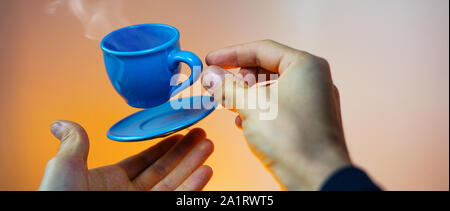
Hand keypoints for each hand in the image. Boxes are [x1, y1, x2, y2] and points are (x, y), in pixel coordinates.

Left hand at [39, 120, 212, 190]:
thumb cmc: (59, 199)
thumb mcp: (66, 167)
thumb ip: (75, 143)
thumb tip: (59, 122)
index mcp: (111, 181)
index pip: (145, 161)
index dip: (164, 147)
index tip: (180, 134)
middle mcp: (129, 195)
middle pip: (164, 170)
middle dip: (184, 152)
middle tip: (201, 135)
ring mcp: (142, 206)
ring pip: (175, 183)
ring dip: (193, 164)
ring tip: (208, 146)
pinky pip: (176, 200)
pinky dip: (193, 187)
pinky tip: (205, 171)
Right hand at [202, 40, 350, 189]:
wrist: (317, 179)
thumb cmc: (292, 139)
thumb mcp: (251, 106)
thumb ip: (228, 87)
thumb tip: (210, 75)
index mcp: (305, 65)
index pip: (262, 49)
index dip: (231, 54)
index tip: (211, 61)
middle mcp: (313, 79)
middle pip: (267, 68)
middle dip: (240, 78)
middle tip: (220, 87)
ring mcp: (314, 101)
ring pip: (272, 89)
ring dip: (247, 96)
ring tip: (232, 107)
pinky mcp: (310, 120)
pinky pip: (280, 106)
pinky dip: (260, 110)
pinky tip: (246, 123)